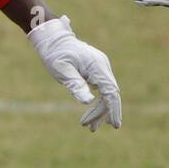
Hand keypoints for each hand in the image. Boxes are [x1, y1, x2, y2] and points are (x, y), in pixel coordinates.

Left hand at [28, 15, 121, 130]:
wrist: (53, 39)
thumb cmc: (55, 54)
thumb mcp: (62, 70)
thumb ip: (75, 85)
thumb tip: (88, 101)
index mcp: (97, 66)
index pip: (111, 92)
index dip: (114, 109)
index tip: (115, 125)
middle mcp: (102, 66)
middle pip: (110, 95)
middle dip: (103, 113)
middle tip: (90, 128)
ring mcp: (101, 68)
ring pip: (107, 93)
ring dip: (100, 110)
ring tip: (89, 127)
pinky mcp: (96, 70)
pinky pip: (102, 89)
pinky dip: (98, 102)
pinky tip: (92, 114)